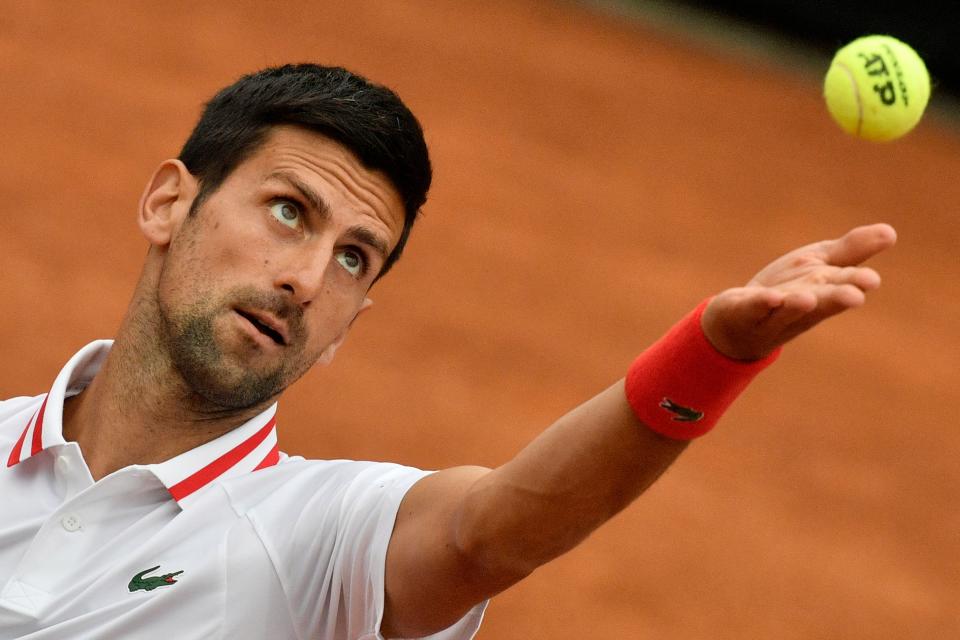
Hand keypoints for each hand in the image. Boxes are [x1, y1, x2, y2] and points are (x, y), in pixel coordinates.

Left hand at [701, 223, 896, 360]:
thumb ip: (850, 251)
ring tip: (807, 298)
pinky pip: (751, 310)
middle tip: (854, 296)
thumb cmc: (786, 291)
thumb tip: (891, 232)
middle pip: (819, 303)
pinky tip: (767, 297)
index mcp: (822, 291)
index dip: (854, 283)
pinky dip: (759, 304)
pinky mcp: (741, 313)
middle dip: (835, 299)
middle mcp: (800, 307)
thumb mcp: (818, 265)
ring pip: (785, 310)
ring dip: (796, 305)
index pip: (841, 285)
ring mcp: (769, 314)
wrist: (736, 323)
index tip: (871, 280)